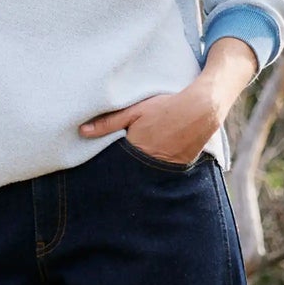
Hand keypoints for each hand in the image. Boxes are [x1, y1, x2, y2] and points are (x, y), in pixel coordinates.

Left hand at [79, 38, 258, 163]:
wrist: (201, 109)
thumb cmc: (165, 107)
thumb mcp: (134, 110)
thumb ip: (108, 122)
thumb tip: (82, 131)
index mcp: (136, 151)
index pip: (115, 165)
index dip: (108, 166)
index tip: (99, 171)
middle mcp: (150, 164)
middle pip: (130, 173)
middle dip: (122, 173)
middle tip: (112, 177)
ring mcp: (166, 168)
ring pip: (146, 174)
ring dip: (139, 172)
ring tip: (135, 167)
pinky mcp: (178, 167)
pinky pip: (161, 172)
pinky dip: (156, 169)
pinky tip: (154, 161)